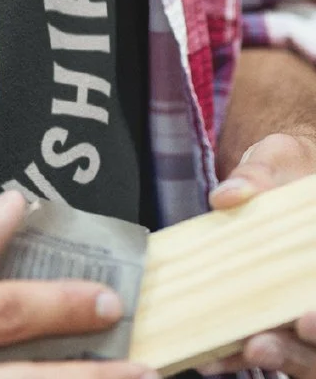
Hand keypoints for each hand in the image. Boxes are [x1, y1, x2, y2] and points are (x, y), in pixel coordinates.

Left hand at [203, 131, 315, 376]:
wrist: (279, 176)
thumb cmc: (288, 169)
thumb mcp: (279, 158)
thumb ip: (259, 174)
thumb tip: (227, 195)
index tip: (303, 319)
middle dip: (299, 351)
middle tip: (259, 346)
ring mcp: (307, 312)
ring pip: (306, 356)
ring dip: (275, 359)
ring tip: (236, 353)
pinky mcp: (276, 317)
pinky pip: (269, 346)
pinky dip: (242, 356)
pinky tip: (212, 358)